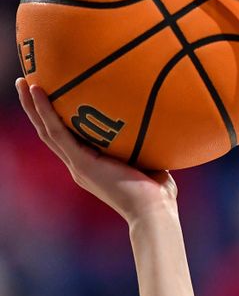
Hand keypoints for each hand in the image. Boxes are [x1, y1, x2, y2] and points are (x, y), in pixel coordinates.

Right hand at [16, 78, 177, 224]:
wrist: (154, 213)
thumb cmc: (159, 195)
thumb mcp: (152, 164)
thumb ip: (148, 147)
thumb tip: (159, 125)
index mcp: (92, 167)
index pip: (69, 140)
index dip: (59, 121)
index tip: (54, 100)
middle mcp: (79, 166)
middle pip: (50, 133)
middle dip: (37, 110)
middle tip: (27, 84)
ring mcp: (78, 165)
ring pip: (47, 131)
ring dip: (33, 106)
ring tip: (23, 82)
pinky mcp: (81, 163)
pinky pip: (57, 132)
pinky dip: (45, 111)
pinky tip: (37, 91)